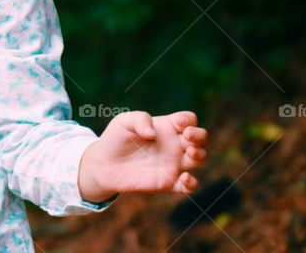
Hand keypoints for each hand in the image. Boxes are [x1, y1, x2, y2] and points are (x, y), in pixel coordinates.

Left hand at [78, 110, 208, 202]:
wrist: (104, 165)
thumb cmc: (116, 139)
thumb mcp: (124, 122)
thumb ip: (140, 120)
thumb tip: (153, 134)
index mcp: (166, 127)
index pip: (188, 120)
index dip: (188, 121)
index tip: (179, 123)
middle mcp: (173, 144)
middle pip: (201, 138)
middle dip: (200, 136)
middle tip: (188, 136)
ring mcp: (173, 163)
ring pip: (200, 159)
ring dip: (201, 155)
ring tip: (190, 153)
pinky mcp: (168, 182)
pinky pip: (189, 186)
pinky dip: (192, 183)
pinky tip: (183, 178)